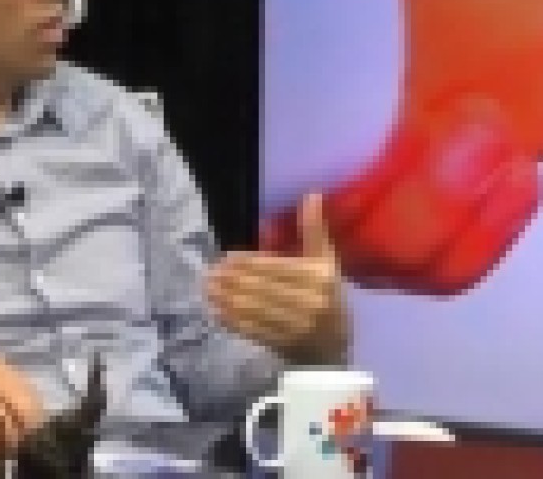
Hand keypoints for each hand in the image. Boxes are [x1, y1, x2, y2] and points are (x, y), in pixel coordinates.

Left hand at [210, 194, 349, 364]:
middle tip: (209, 274)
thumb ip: (314, 230)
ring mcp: (296, 327)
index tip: (226, 258)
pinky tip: (217, 311)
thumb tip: (312, 194)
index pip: (277, 267)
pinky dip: (233, 321)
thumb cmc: (329, 296)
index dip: (249, 263)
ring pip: (255, 310)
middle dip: (232, 281)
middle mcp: (310, 302)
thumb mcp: (327, 261)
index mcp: (320, 276)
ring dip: (226, 300)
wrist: (335, 348)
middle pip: (262, 289)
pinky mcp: (283, 345)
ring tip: (208, 289)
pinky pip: (253, 331)